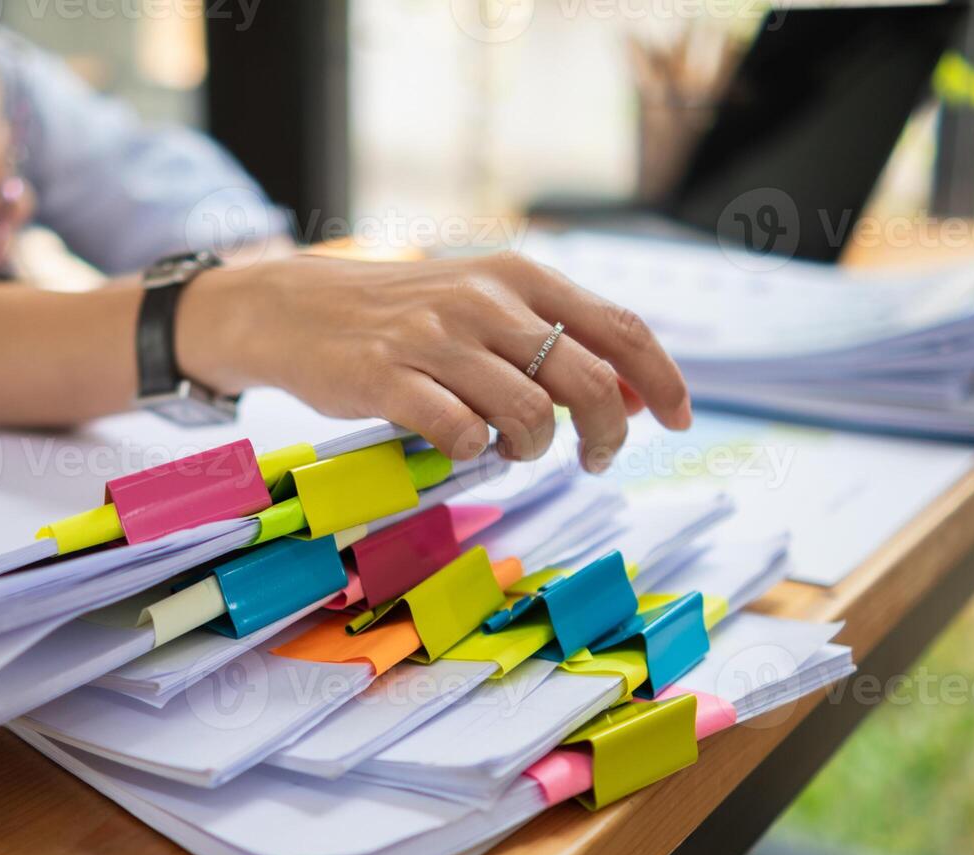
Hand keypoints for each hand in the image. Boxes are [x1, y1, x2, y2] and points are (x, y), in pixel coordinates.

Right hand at [178, 252, 691, 470]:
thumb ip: (553, 339)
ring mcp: (434, 337)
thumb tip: (634, 395)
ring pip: (528, 415)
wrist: (294, 307)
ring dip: (533, 448)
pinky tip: (461, 444)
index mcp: (517, 275)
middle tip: (595, 459)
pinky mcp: (387, 377)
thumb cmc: (401, 315)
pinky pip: (461, 433)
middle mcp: (483, 299)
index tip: (679, 419)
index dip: (661, 378)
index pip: (618, 326)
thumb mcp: (482, 305)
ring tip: (511, 448)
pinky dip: (474, 452)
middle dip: (606, 434)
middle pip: (585, 380)